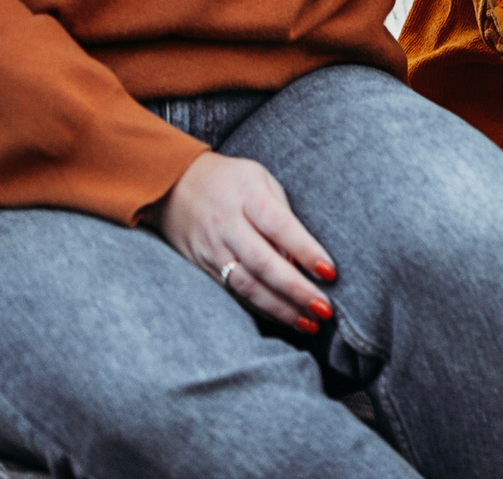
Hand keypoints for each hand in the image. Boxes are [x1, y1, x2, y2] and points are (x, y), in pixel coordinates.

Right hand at [153, 152, 337, 334]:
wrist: (172, 185)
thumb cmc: (230, 180)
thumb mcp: (261, 179)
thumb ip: (282, 213)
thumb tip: (302, 257)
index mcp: (247, 195)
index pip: (280, 226)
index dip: (305, 250)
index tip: (330, 272)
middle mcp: (228, 224)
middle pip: (264, 263)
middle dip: (296, 290)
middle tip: (324, 309)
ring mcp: (213, 248)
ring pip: (247, 285)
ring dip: (280, 308)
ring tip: (310, 323)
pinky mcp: (203, 267)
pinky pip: (234, 293)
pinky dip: (261, 309)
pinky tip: (284, 318)